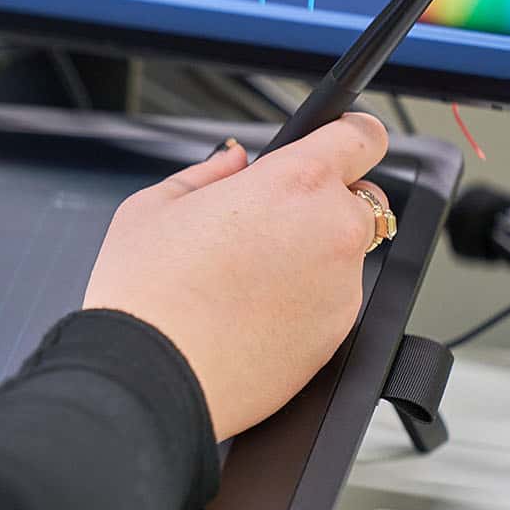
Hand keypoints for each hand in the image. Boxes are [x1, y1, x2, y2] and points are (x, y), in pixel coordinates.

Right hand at [83, 114, 391, 442]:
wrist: (151, 375)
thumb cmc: (146, 294)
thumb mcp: (154, 206)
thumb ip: (208, 173)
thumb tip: (232, 161)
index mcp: (293, 183)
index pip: (362, 136)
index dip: (351, 134)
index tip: (341, 142)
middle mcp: (331, 229)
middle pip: (362, 198)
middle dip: (326, 202)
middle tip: (269, 222)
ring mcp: (342, 286)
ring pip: (344, 254)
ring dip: (312, 255)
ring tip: (248, 278)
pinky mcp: (338, 334)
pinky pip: (332, 302)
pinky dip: (305, 301)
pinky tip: (253, 311)